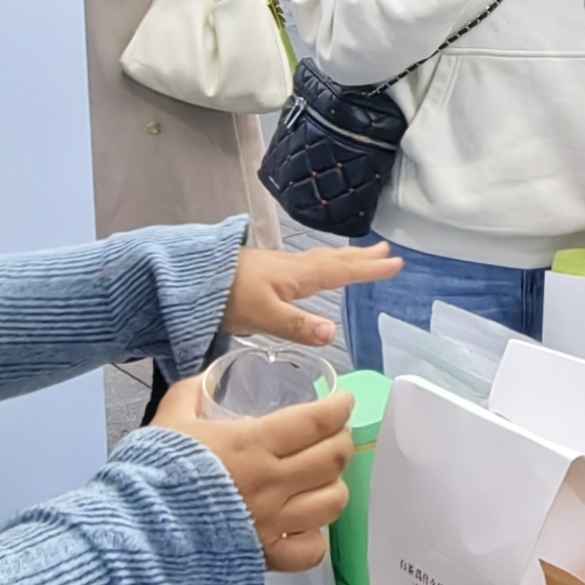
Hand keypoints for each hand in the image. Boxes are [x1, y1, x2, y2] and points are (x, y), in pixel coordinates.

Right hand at [150, 376, 349, 572]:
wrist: (136, 534)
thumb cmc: (152, 474)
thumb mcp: (168, 420)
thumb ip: (191, 394)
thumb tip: (207, 379)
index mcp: (252, 444)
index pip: (316, 421)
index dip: (339, 407)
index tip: (344, 401)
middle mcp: (272, 483)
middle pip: (333, 458)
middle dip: (342, 440)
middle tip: (335, 433)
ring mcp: (273, 523)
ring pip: (332, 502)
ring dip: (335, 484)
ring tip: (324, 477)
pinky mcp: (267, 557)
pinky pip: (311, 548)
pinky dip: (315, 535)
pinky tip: (304, 524)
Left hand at [225, 237, 396, 345]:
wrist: (189, 281)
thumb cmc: (226, 296)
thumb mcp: (263, 315)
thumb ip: (297, 325)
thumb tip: (333, 333)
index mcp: (297, 276)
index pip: (341, 272)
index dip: (368, 270)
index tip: (395, 264)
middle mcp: (292, 268)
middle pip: (334, 260)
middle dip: (361, 258)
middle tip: (386, 251)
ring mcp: (278, 269)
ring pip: (320, 261)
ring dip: (344, 259)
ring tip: (361, 257)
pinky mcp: (266, 274)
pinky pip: (307, 266)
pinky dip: (323, 264)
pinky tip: (314, 273)